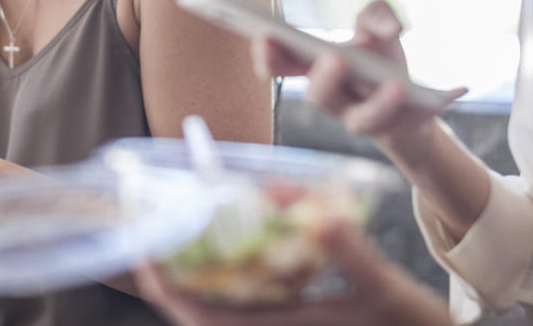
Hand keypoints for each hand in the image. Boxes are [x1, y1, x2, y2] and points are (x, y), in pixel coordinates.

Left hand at [135, 221, 453, 325]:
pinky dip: (244, 273)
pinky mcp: (300, 323)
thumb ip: (353, 257)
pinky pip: (256, 303)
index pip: (206, 318)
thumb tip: (319, 217)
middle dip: (177, 272)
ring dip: (209, 269)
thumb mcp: (389, 291)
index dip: (168, 290)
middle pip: (206, 312)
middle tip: (158, 226)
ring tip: (195, 227)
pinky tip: (252, 242)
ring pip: (229, 306)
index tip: (143, 252)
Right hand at [252, 0, 463, 160]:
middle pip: (317, 97)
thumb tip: (387, 27)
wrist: (413, 99)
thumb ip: (377, 12)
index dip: (267, 54)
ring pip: (361, 120)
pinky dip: (431, 105)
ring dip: (377, 104)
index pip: (281, 67)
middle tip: (332, 58)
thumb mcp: (378, 25)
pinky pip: (409, 124)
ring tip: (395, 86)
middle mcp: (333, 99)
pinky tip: (454, 91)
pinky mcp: (395, 132)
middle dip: (322, 79)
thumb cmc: (382, 59)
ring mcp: (362, 120)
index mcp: (316, 69)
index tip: (264, 34)